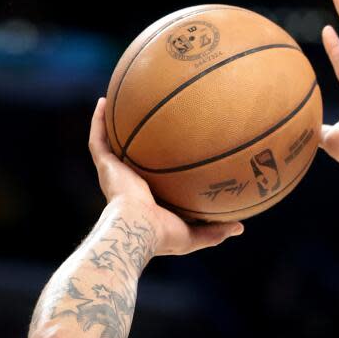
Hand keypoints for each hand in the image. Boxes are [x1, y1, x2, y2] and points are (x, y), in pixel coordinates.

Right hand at [88, 98, 243, 255]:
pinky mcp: (105, 167)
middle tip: (146, 123)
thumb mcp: (194, 235)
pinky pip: (98, 139)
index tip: (170, 152)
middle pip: (131, 158)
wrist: (138, 228)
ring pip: (111, 145)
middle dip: (136, 143)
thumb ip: (215, 230)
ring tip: (117, 103)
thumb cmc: (164, 236)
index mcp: (146, 200)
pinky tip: (103, 101)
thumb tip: (239, 227)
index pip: (153, 181)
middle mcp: (128, 185)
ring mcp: (114, 175)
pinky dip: (98, 121)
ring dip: (112, 126)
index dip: (158, 167)